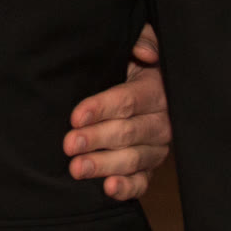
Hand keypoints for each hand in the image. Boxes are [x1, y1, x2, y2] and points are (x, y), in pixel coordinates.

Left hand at [64, 24, 171, 200]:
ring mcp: (157, 148)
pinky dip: (128, 188)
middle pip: (128, 132)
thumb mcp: (133, 47)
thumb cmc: (129, 65)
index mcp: (156, 90)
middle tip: (69, 144)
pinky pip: (143, 182)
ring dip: (105, 165)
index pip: (128, 100)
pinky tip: (108, 189)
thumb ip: (141, 40)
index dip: (101, 108)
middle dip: (96, 139)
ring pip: (133, 159)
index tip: (75, 116)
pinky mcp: (151, 168)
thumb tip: (146, 54)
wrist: (142, 92)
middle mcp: (161, 121)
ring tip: (77, 169)